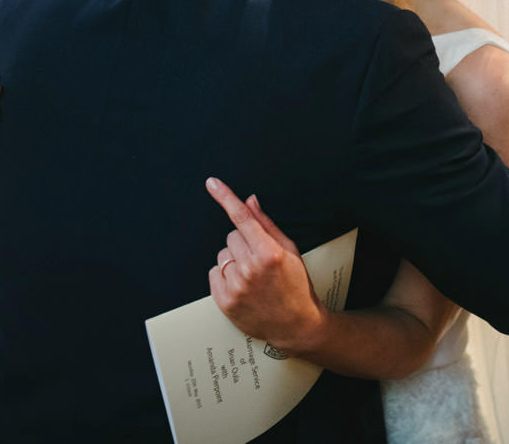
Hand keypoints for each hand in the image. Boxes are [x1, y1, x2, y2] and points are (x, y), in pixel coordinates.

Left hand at [205, 177, 326, 353]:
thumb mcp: (289, 251)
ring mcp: (236, 286)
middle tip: (259, 258)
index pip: (243, 217)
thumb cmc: (296, 285)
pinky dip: (224, 275)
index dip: (226, 197)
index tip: (212, 183)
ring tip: (252, 275)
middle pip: (232, 235)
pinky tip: (241, 285)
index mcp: (269, 252)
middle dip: (243, 241)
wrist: (296, 325)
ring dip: (233, 259)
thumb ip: (266, 224)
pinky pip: (213, 272)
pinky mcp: (224, 301)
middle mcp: (251, 268)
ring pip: (222, 253)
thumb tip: (249, 201)